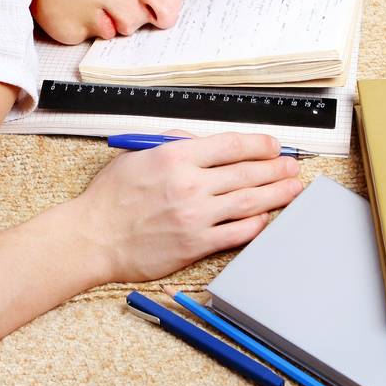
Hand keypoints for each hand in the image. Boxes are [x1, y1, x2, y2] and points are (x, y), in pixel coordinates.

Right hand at [68, 132, 303, 283]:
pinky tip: (267, 217)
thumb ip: (173, 143)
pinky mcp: (194, 244)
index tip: (273, 146)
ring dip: (276, 194)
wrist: (92, 237)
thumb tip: (204, 141)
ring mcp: (195, 216)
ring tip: (293, 189)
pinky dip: (256, 223)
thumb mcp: (137, 154)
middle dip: (276, 168)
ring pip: (248, 202)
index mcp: (175, 157)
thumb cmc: (110, 198)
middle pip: (246, 173)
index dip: (259, 145)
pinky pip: (236, 233)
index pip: (231, 145)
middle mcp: (189, 185)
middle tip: (293, 166)